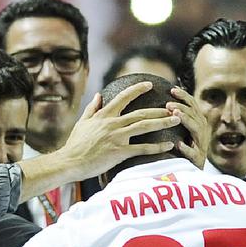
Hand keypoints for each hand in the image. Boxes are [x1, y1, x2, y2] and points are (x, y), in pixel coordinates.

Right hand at [61, 82, 180, 177]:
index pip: (123, 98)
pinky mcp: (119, 152)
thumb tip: (98, 95)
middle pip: (141, 113)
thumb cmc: (74, 145)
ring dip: (163, 122)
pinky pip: (142, 148)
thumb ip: (92, 108)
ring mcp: (117, 137)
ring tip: (177, 120)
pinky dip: (157, 146)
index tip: (149, 84)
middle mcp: (112, 123)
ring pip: (145, 126)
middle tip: (174, 106)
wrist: (68, 162)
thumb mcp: (82, 123)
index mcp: (104, 116)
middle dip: (159, 109)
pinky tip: (168, 145)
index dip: (137, 90)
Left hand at [168, 87, 211, 166]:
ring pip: (196, 130)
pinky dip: (187, 148)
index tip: (172, 89)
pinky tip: (178, 144)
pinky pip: (194, 153)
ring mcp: (201, 146)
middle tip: (168, 103)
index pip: (192, 105)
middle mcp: (202, 132)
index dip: (184, 96)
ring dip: (186, 121)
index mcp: (198, 123)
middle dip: (182, 107)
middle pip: (194, 115)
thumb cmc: (184, 148)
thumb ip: (177, 116)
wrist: (191, 173)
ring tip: (175, 114)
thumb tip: (165, 99)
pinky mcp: (197, 160)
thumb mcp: (183, 130)